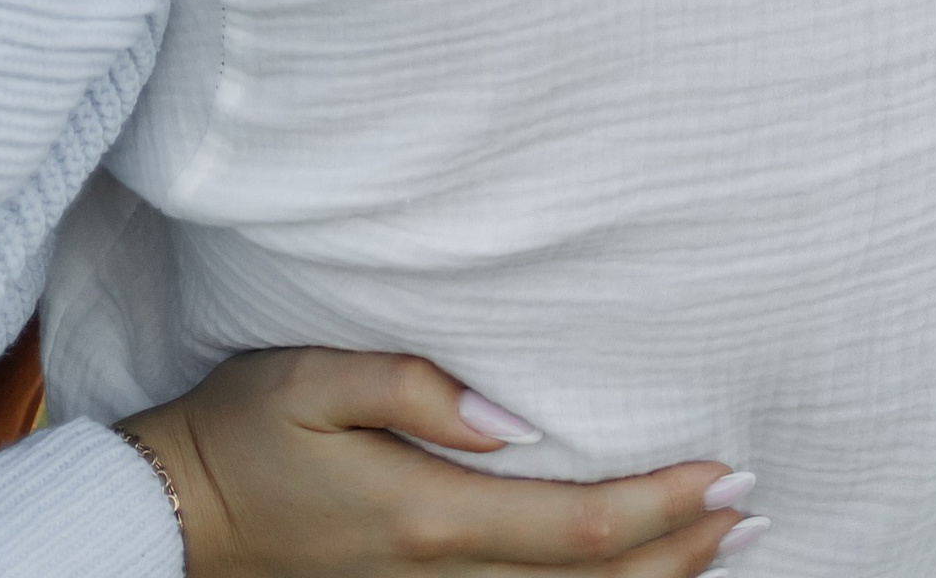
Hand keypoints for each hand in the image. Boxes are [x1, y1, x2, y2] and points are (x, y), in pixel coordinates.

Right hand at [123, 348, 756, 577]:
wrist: (181, 514)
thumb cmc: (245, 429)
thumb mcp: (312, 378)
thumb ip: (412, 388)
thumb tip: (509, 416)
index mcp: (429, 516)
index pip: (579, 527)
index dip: (663, 507)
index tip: (728, 473)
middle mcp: (443, 575)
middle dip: (684, 550)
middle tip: (754, 505)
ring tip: (723, 541)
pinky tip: (633, 574)